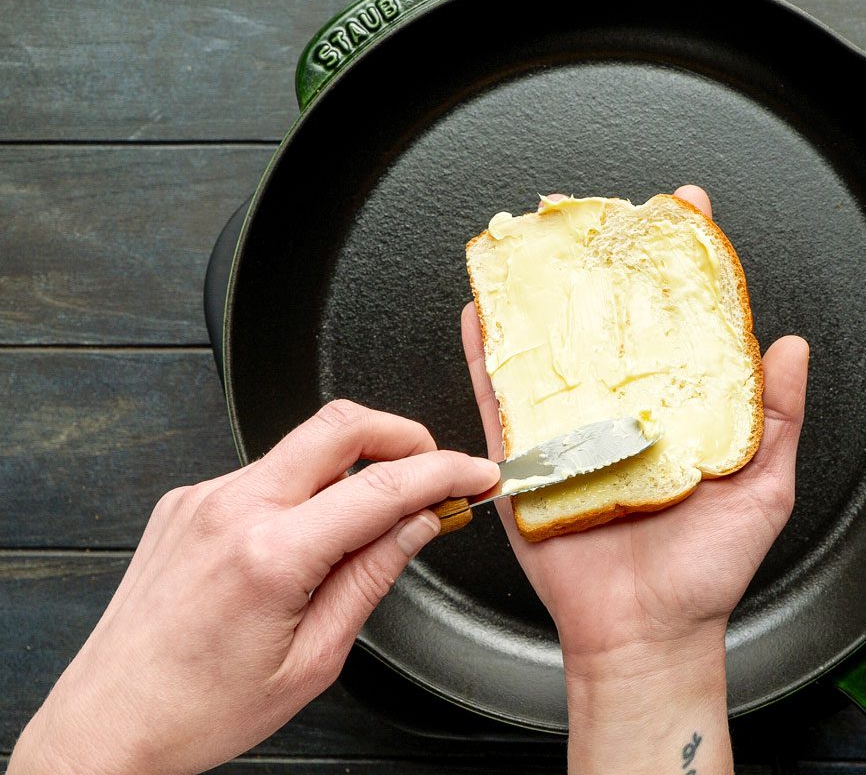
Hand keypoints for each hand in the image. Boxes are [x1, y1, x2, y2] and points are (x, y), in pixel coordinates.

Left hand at [10, 401, 497, 774]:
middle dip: (402, 433)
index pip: (382, 487)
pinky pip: (264, 474)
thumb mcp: (313, 660)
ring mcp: (202, 499)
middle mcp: (230, 510)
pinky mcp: (186, 503)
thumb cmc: (198, 710)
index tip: (473, 474)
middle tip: (434, 465)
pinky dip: (305, 489)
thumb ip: (371, 578)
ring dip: (352, 466)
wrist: (108, 724)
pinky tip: (315, 532)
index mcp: (269, 555)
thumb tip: (415, 526)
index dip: (444, 472)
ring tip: (375, 517)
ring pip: (301, 447)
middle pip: (338, 425)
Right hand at [462, 185, 809, 773]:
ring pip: (555, 345)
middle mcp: (630, 409)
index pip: (688, 318)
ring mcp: (577, 428)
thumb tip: (792, 347)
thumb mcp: (763, 490)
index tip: (687, 212)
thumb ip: (777, 417)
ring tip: (540, 243)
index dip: (688, 261)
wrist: (645, 635)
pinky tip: (484, 312)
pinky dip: (489, 352)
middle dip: (608, 259)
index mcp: (685, 409)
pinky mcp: (532, 456)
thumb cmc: (706, 574)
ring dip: (544, 292)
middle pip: (615, 318)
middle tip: (602, 213)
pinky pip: (505, 397)